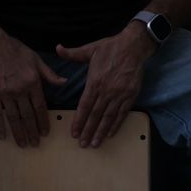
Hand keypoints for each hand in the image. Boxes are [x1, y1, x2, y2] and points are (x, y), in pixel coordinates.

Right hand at [0, 32, 66, 147]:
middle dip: (32, 132)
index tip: (45, 133)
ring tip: (23, 144)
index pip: (40, 107)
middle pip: (27, 116)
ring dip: (19, 133)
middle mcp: (20, 90)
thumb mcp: (36, 59)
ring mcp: (5, 93)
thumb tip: (64, 82)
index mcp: (32, 82)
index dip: (43, 122)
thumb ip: (49, 74)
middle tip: (35, 144)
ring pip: (13, 118)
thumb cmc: (15, 50)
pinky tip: (3, 136)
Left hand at [55, 24, 155, 147]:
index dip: (79, 121)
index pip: (84, 106)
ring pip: (108, 117)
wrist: (133, 47)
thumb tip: (57, 48)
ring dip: (101, 132)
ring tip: (95, 144)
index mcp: (95, 82)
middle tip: (82, 144)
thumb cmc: (110, 48)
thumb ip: (73, 53)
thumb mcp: (89, 49)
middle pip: (95, 115)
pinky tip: (110, 134)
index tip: (74, 133)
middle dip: (88, 131)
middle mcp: (106, 91)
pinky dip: (116, 124)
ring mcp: (119, 95)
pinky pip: (122, 113)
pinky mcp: (130, 96)